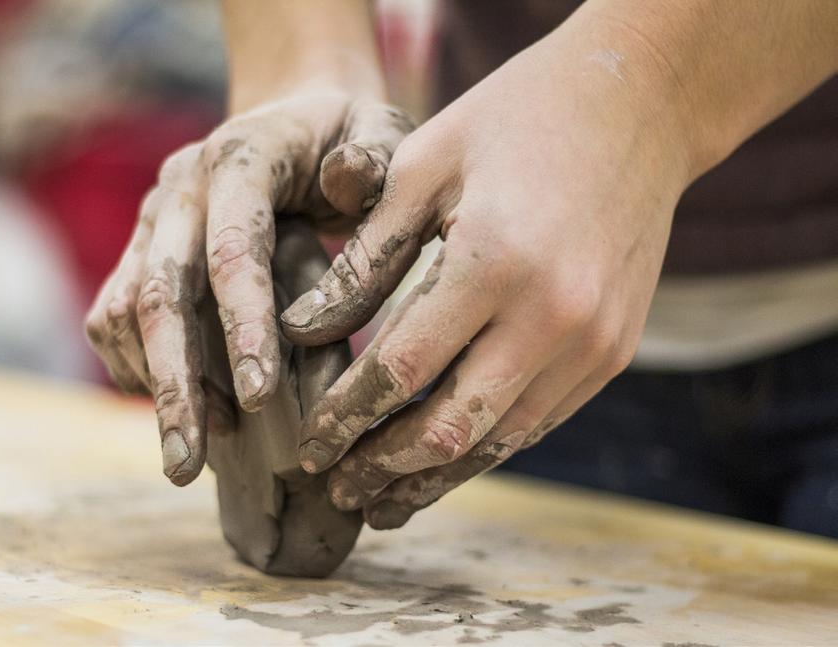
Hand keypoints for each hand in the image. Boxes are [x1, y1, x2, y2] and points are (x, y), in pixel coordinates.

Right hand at [84, 91, 412, 485]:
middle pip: (157, 292)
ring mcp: (150, 223)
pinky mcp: (138, 253)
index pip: (232, 249)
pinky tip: (185, 411)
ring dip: (154, 387)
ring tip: (194, 454)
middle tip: (186, 465)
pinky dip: (138, 371)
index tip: (261, 400)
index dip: (242, 325)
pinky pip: (113, 320)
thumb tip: (346, 181)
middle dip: (173, 385)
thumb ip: (372, 159)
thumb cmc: (347, 138)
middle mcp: (179, 191)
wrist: (292, 120)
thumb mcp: (378, 132)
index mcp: (240, 159)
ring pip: (122, 313)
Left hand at [281, 35, 694, 527]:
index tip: (307, 446)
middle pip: (450, 427)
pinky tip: (444, 460)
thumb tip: (303, 332)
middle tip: (334, 488)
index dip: (345, 418)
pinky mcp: (615, 351)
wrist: (641, 104)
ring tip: (381, 500)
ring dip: (434, 477)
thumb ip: (365, 258)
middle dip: (383, 467)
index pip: (399, 370)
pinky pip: (539, 421)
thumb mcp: (422, 166)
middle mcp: (553, 316)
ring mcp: (594, 341)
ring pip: (499, 441)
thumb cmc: (516, 120)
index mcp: (494, 261)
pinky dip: (485, 448)